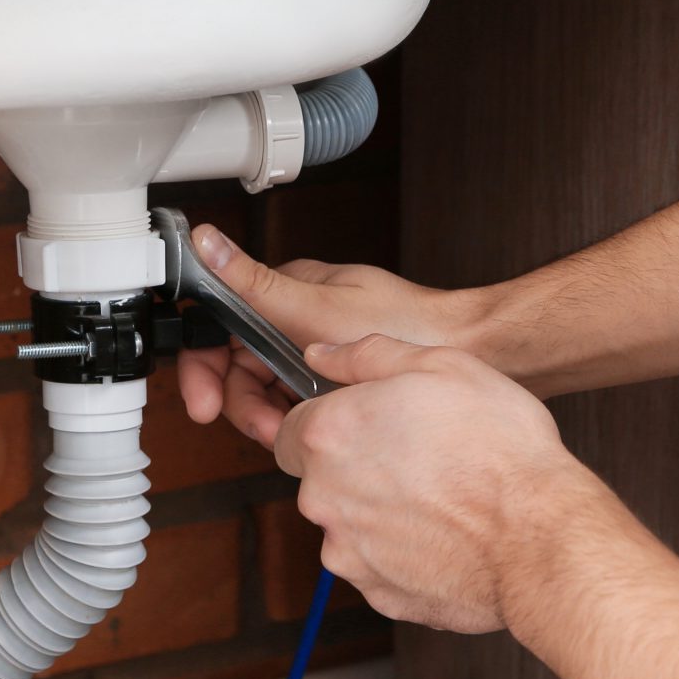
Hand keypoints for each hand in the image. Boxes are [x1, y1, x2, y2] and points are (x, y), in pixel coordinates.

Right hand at [175, 223, 479, 449]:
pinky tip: (312, 432)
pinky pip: (296, 406)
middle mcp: (295, 321)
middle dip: (242, 405)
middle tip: (262, 430)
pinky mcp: (333, 381)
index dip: (205, 369)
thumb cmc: (407, 323)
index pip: (219, 327)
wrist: (474, 353)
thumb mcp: (318, 308)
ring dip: (269, 420)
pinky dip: (296, 423)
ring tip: (289, 436)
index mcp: (286, 293)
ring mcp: (314, 352)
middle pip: (239, 369)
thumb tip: (207, 242)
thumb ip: (255, 284)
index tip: (204, 404)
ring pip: (265, 393)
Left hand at [273, 335, 599, 632]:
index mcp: (329, 434)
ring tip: (442, 499)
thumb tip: (323, 354)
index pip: (291, 428)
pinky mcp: (378, 593)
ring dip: (381, 512)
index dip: (330, 423)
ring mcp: (348, 552)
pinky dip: (405, 553)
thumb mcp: (443, 366)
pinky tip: (448, 535)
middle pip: (320, 479)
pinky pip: (380, 566)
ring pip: (349, 525)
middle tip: (418, 458)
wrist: (539, 540)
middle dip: (357, 468)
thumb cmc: (500, 451)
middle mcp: (323, 497)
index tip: (367, 425)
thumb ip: (368, 356)